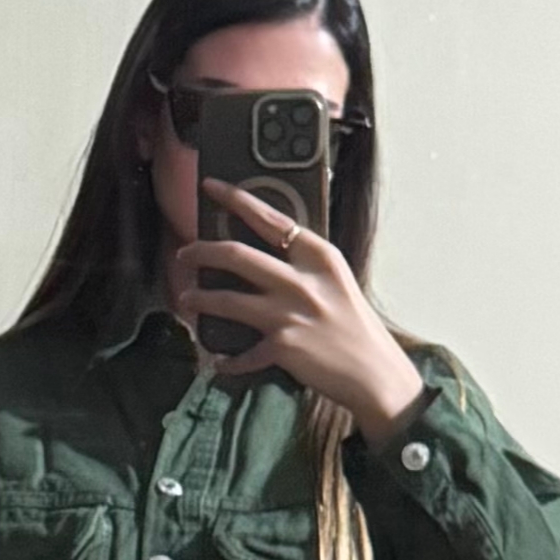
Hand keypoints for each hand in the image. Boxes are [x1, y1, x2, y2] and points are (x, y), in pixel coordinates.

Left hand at [175, 177, 424, 442]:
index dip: (235, 199)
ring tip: (187, 299)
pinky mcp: (282, 347)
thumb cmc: (356, 328)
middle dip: (200, 251)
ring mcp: (290, 314)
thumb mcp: (337, 283)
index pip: (270, 218)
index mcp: (319, 257)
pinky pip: (241, 353)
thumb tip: (266, 256)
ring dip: (200, 298)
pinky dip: (226, 360)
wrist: (375, 372)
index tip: (210, 187)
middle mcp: (302, 281)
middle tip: (184, 255)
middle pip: (236, 255)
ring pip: (226, 300)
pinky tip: (218, 361)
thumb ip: (305, 267)